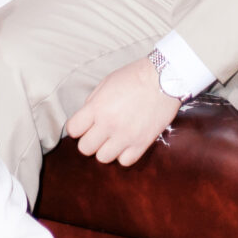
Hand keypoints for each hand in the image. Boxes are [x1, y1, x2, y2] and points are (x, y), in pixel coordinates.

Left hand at [65, 58, 179, 166]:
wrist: (164, 78)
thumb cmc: (135, 76)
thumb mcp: (107, 82)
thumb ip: (93, 102)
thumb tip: (86, 119)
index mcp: (97, 107)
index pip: (73, 129)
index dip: (76, 128)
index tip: (82, 126)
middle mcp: (109, 124)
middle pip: (85, 148)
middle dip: (88, 141)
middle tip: (97, 133)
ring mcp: (126, 136)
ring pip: (103, 158)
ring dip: (105, 149)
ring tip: (113, 139)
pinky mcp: (142, 143)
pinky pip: (125, 161)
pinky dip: (123, 155)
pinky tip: (126, 143)